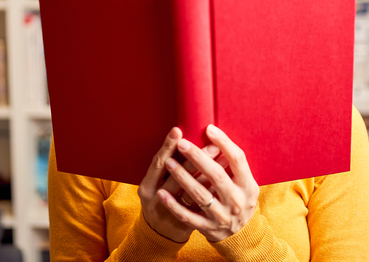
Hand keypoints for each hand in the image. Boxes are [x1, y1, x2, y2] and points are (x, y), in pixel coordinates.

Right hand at [138, 127, 219, 242]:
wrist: (159, 236)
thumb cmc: (159, 201)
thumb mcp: (155, 185)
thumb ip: (166, 166)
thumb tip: (184, 140)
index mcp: (146, 187)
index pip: (157, 163)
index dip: (167, 147)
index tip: (178, 130)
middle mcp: (155, 200)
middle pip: (176, 177)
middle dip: (195, 158)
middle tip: (211, 143)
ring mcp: (170, 214)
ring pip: (191, 192)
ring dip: (208, 173)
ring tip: (222, 157)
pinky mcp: (184, 225)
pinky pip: (200, 206)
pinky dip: (212, 191)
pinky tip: (222, 179)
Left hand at [156, 124, 259, 241]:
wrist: (241, 236)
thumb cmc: (239, 200)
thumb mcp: (245, 184)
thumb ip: (234, 166)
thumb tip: (217, 138)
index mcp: (247, 186)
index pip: (237, 159)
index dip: (224, 143)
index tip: (209, 129)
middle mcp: (236, 201)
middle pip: (216, 175)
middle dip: (197, 157)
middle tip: (182, 143)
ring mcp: (222, 216)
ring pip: (199, 194)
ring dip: (182, 176)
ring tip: (169, 162)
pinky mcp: (207, 228)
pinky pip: (188, 216)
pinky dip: (174, 205)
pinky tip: (162, 192)